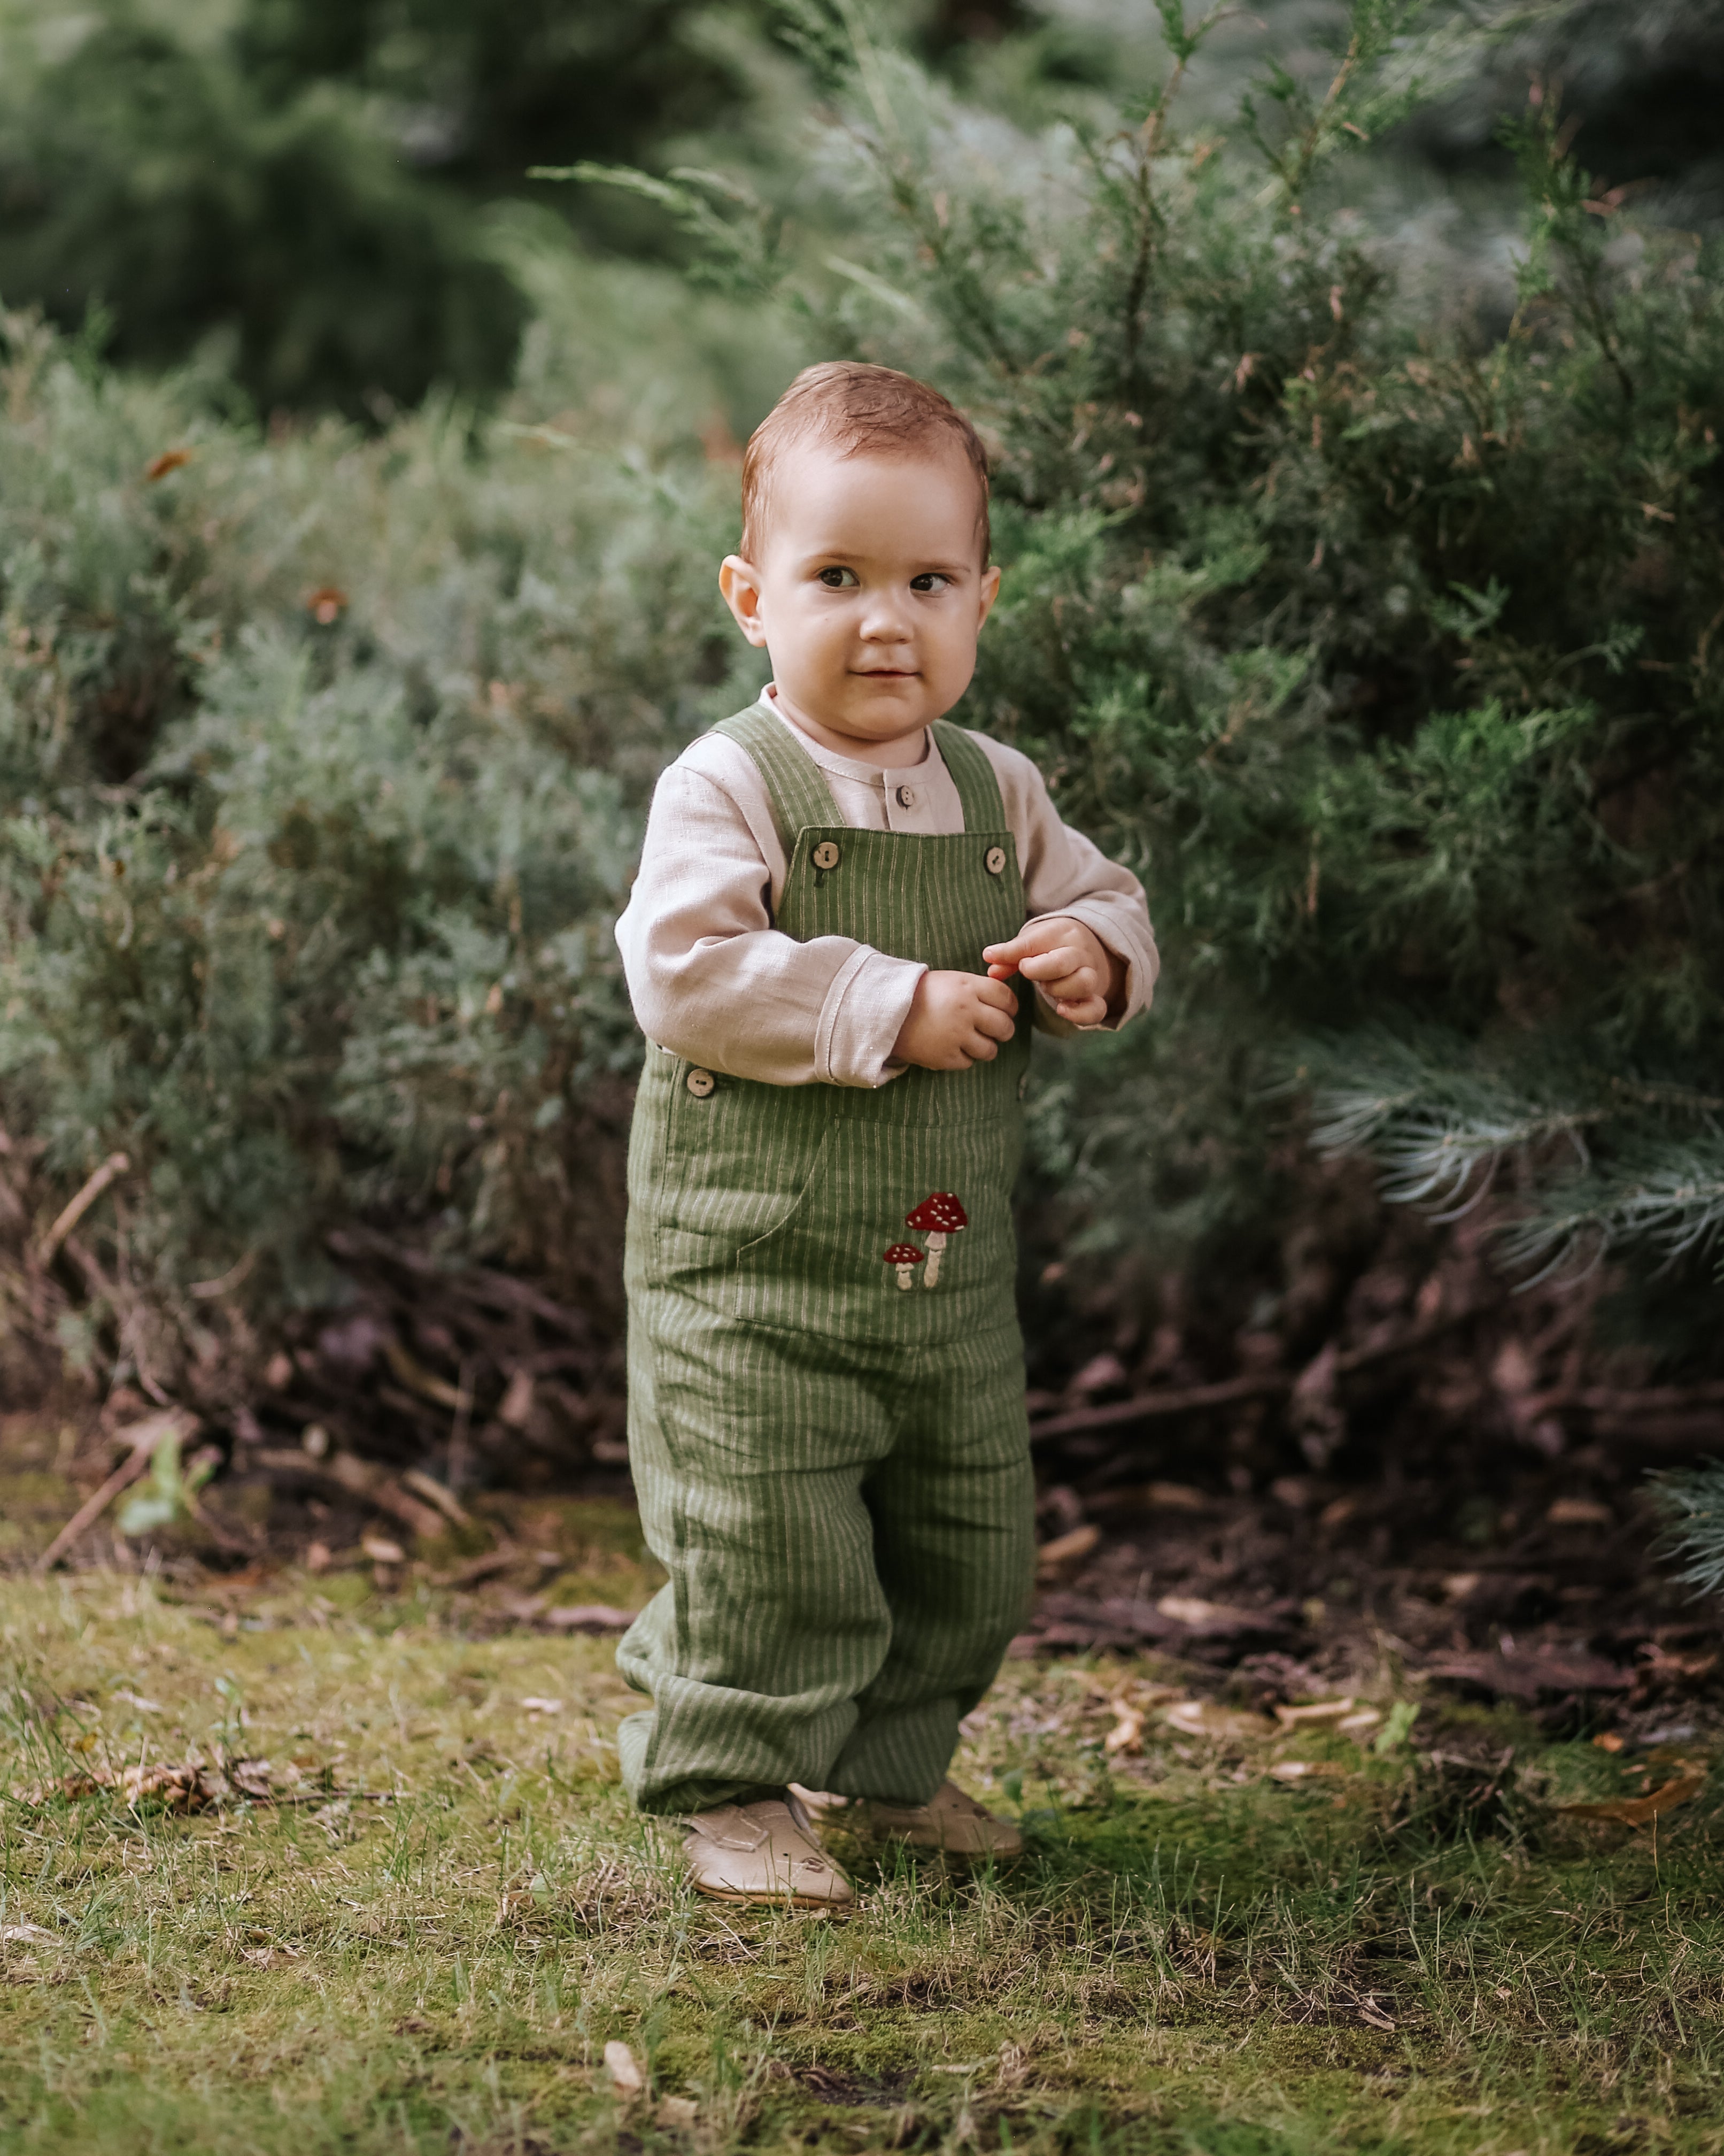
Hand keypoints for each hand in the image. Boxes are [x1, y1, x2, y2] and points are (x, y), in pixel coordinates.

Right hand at [892, 970, 1018, 1070]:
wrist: (886, 1011)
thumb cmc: (921, 994)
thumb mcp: (951, 980)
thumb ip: (978, 989)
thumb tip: (1005, 1002)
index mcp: (968, 987)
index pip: (1006, 999)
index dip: (1010, 1007)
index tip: (1005, 1011)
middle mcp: (966, 1010)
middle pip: (1005, 1027)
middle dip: (1003, 1031)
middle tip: (993, 1030)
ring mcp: (956, 1035)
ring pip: (990, 1050)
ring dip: (984, 1047)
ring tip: (971, 1041)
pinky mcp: (945, 1056)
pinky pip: (969, 1062)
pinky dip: (964, 1057)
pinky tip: (952, 1047)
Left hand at [982, 917, 1123, 1026]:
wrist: (1086, 948)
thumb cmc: (1051, 945)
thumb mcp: (1031, 941)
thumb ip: (1010, 954)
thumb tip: (990, 966)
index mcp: (1061, 933)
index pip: (1036, 942)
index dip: (1013, 952)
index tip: (994, 957)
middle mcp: (1079, 953)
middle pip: (1064, 962)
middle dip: (1039, 970)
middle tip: (1026, 971)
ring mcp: (1091, 975)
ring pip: (1083, 983)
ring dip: (1058, 990)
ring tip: (1045, 988)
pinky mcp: (1095, 997)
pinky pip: (1096, 1009)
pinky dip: (1080, 1014)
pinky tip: (1062, 1011)